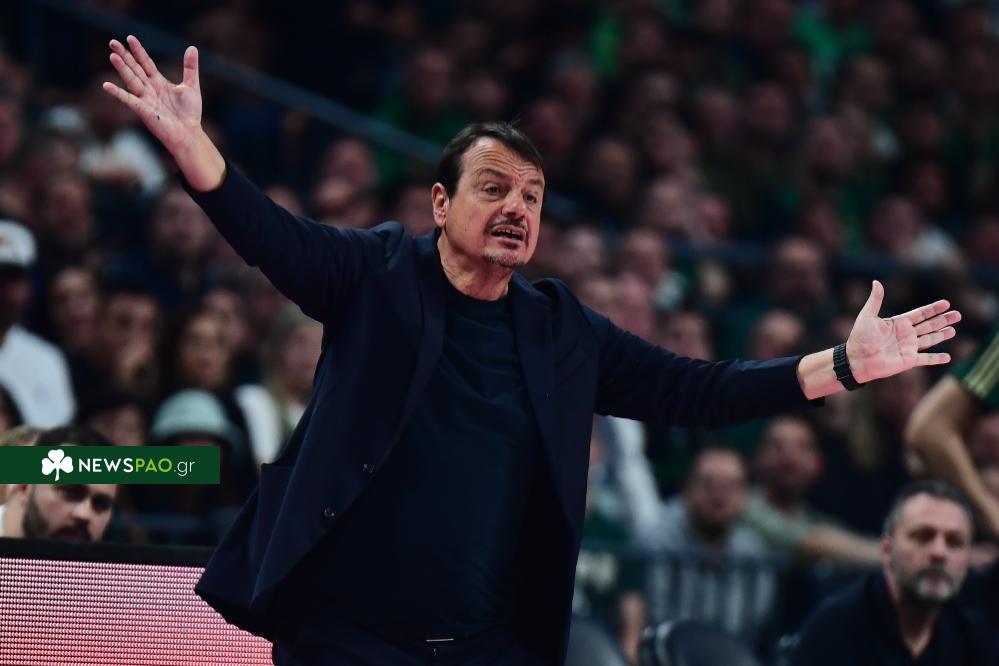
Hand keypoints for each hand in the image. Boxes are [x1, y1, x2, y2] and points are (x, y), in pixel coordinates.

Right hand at [102, 36, 201, 156]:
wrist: (189, 134)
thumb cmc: (190, 113)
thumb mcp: (192, 86)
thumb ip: (190, 67)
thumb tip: (192, 47)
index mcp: (158, 82)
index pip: (145, 63)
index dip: (138, 51)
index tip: (129, 38)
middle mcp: (149, 89)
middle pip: (134, 68)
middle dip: (124, 56)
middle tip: (112, 42)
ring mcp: (144, 99)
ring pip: (131, 80)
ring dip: (122, 68)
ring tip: (113, 55)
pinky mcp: (143, 111)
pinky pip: (128, 100)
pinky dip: (118, 93)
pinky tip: (106, 85)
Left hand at [846, 280, 959, 383]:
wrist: (856, 359)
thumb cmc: (859, 338)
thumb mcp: (867, 316)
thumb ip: (875, 300)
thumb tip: (876, 282)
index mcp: (898, 323)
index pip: (920, 314)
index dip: (933, 309)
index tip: (947, 303)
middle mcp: (906, 334)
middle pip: (929, 325)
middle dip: (943, 320)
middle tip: (958, 315)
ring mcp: (909, 347)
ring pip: (930, 339)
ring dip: (942, 335)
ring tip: (954, 330)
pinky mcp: (909, 361)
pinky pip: (927, 359)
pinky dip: (937, 358)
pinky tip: (948, 357)